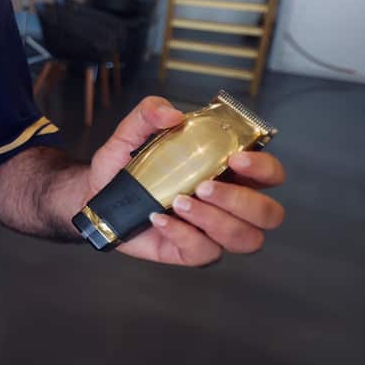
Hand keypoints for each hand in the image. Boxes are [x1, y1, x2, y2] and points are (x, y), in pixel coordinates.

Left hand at [87, 96, 285, 266]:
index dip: (264, 168)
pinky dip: (183, 234)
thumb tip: (171, 113)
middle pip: (269, 213)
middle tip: (203, 186)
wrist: (94, 197)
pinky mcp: (191, 251)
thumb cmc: (123, 166)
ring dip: (216, 220)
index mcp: (227, 171)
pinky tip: (158, 219)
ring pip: (245, 238)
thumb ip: (148, 113)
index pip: (269, 173)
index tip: (236, 158)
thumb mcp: (130, 133)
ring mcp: (212, 231)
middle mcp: (228, 203)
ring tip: (178, 202)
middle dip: (242, 201)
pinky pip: (204, 252)